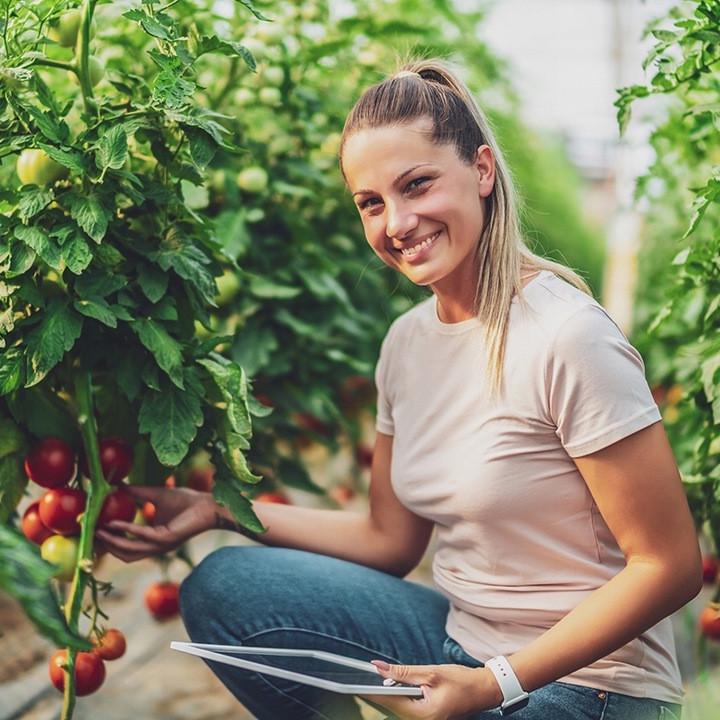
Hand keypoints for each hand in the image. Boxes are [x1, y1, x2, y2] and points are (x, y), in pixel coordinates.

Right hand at [95, 485, 216, 562]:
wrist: (208, 504)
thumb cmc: (186, 501)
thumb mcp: (156, 495)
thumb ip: (137, 492)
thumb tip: (118, 485)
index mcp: (152, 539)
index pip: (126, 547)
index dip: (109, 544)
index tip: (92, 532)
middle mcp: (156, 546)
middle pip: (125, 554)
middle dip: (106, 547)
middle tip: (89, 535)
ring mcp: (161, 545)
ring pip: (130, 551)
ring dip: (113, 543)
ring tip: (97, 531)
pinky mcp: (168, 539)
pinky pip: (143, 537)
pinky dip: (127, 531)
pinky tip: (114, 524)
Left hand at [359, 660, 499, 719]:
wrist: (483, 690)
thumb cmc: (461, 681)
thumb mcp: (431, 672)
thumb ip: (403, 672)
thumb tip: (378, 668)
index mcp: (423, 714)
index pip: (389, 702)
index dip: (370, 691)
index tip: (353, 682)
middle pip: (392, 706)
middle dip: (380, 690)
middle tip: (367, 675)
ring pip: (398, 707)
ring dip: (390, 692)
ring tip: (382, 677)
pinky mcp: (426, 717)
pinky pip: (407, 707)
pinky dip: (400, 695)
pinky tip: (396, 685)